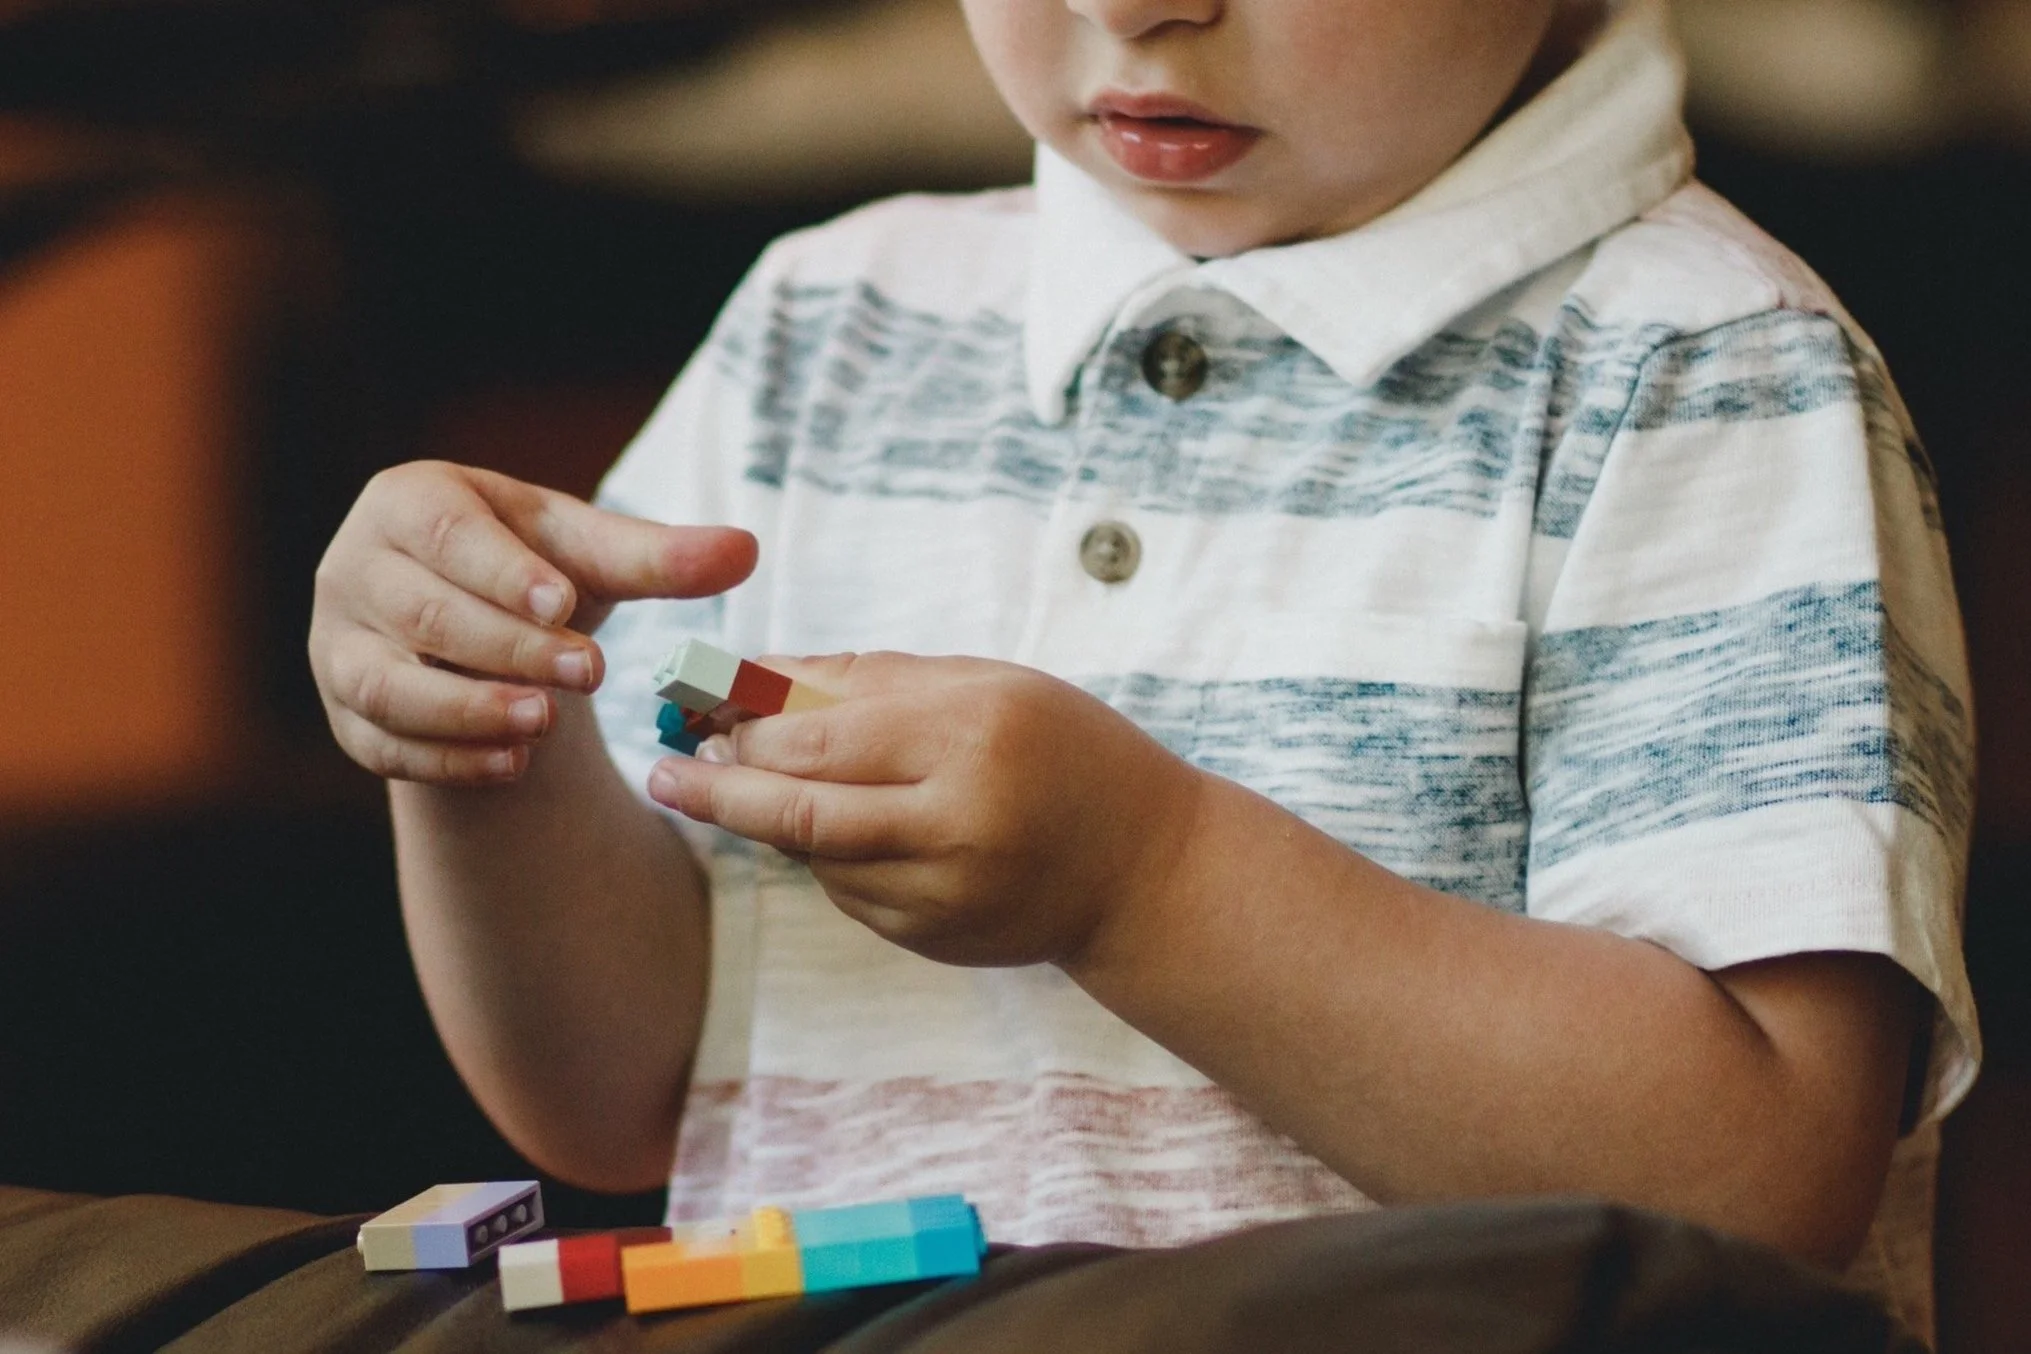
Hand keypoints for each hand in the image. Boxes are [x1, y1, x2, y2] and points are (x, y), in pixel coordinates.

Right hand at [309, 461, 755, 784]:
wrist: (476, 628)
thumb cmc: (533, 570)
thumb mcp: (590, 555)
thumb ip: (659, 556)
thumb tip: (746, 549)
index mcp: (409, 503)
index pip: (447, 535)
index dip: (503, 570)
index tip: (564, 602)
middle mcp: (355, 569)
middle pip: (423, 612)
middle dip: (507, 647)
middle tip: (586, 672)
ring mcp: (337, 646)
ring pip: (386, 685)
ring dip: (466, 709)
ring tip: (542, 724)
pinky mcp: (346, 715)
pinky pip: (383, 745)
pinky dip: (448, 760)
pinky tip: (512, 766)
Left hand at [645, 653, 1206, 967]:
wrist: (1145, 870)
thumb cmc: (1064, 751)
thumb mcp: (985, 686)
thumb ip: (869, 677)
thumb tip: (754, 674)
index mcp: (971, 736)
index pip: (819, 736)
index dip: (743, 725)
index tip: (692, 707)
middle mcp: (956, 822)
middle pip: (796, 811)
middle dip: (719, 788)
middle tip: (669, 770)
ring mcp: (944, 893)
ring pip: (813, 858)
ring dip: (767, 821)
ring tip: (739, 784)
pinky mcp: (933, 939)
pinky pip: (846, 892)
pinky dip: (824, 857)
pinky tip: (836, 826)